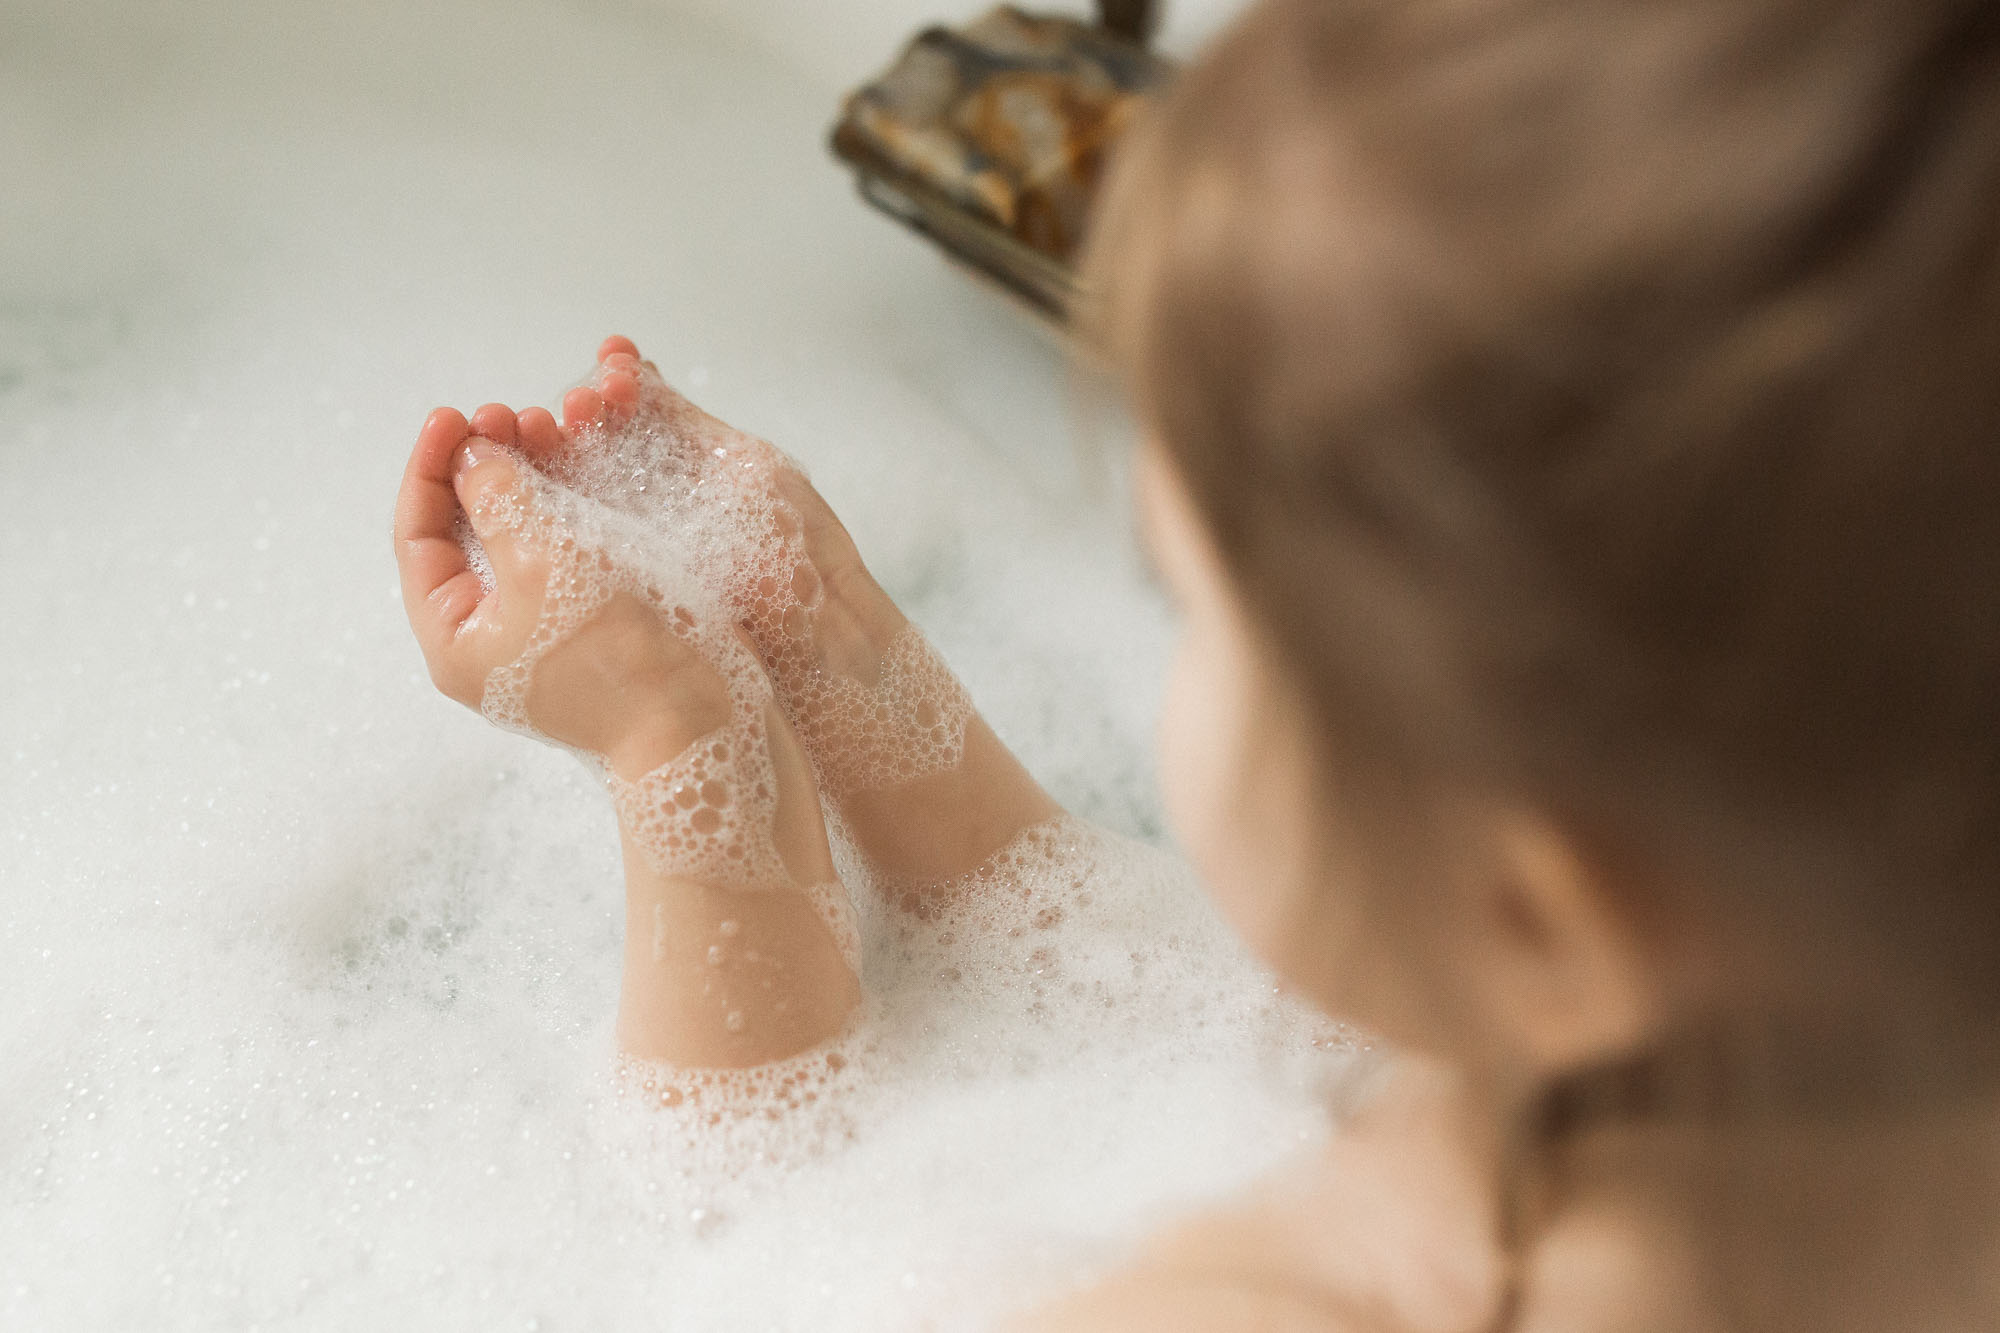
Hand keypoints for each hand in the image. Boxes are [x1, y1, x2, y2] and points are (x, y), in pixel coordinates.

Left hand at [392, 406, 731, 778]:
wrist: (699, 722)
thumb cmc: (615, 654)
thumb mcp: (545, 561)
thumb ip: (500, 499)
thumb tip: (473, 457)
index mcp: (454, 639)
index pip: (417, 539)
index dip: (429, 468)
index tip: (454, 414)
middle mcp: (488, 640)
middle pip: (464, 535)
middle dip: (482, 468)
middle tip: (509, 415)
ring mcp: (538, 635)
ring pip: (515, 539)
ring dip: (526, 481)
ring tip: (548, 430)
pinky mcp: (587, 627)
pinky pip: (559, 553)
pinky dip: (562, 508)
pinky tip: (580, 470)